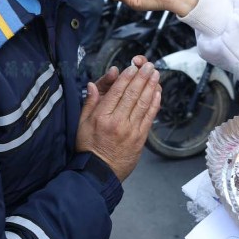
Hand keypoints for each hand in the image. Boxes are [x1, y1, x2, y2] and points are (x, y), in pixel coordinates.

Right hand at [75, 61, 160, 180]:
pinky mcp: (140, 138)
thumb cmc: (89, 148)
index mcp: (102, 117)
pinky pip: (149, 117)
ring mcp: (131, 130)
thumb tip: (92, 85)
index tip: (132, 67)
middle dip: (142, 78)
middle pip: (132, 94)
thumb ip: (89, 103)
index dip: (126, 77)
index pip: (117, 92)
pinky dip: (154, 103)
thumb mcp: (81, 124)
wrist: (99, 172)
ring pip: (143, 103)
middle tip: (148, 66)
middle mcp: (118, 122)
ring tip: (155, 74)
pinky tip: (157, 93)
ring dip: (151, 87)